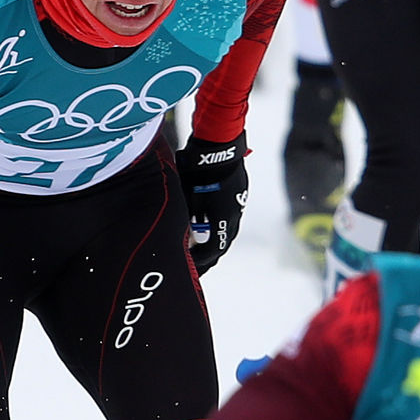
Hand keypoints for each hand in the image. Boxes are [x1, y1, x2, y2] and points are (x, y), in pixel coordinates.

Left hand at [180, 136, 245, 272]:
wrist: (218, 147)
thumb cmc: (198, 173)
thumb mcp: (187, 199)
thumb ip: (187, 221)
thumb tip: (184, 240)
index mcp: (222, 220)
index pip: (212, 251)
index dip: (200, 263)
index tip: (189, 271)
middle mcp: (232, 216)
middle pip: (221, 245)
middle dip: (207, 259)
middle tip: (196, 271)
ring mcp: (236, 206)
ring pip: (226, 233)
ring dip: (213, 246)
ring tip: (201, 257)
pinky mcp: (235, 197)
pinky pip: (227, 221)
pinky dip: (216, 231)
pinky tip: (207, 233)